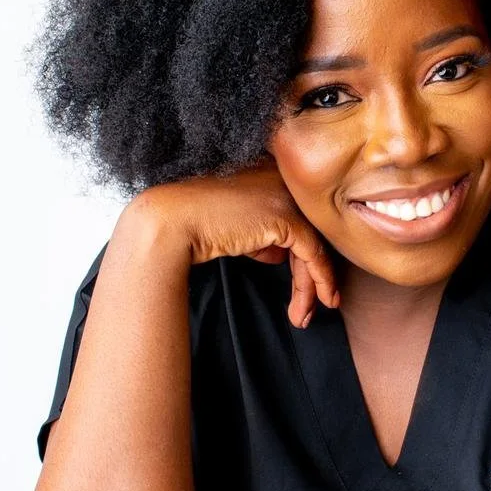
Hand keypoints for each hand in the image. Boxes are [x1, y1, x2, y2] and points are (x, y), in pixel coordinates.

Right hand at [125, 159, 338, 327]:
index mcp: (271, 175)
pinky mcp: (287, 217)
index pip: (298, 219)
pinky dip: (319, 279)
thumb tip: (281, 254)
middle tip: (310, 308)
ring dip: (312, 286)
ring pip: (314, 246)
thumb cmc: (194, 226)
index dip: (303, 255)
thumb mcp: (237, 228)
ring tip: (304, 316)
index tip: (306, 286)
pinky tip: (317, 300)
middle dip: (311, 275)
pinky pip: (313, 253)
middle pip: (309, 232)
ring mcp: (287, 197)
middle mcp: (284, 181)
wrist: (172, 222)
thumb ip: (262, 235)